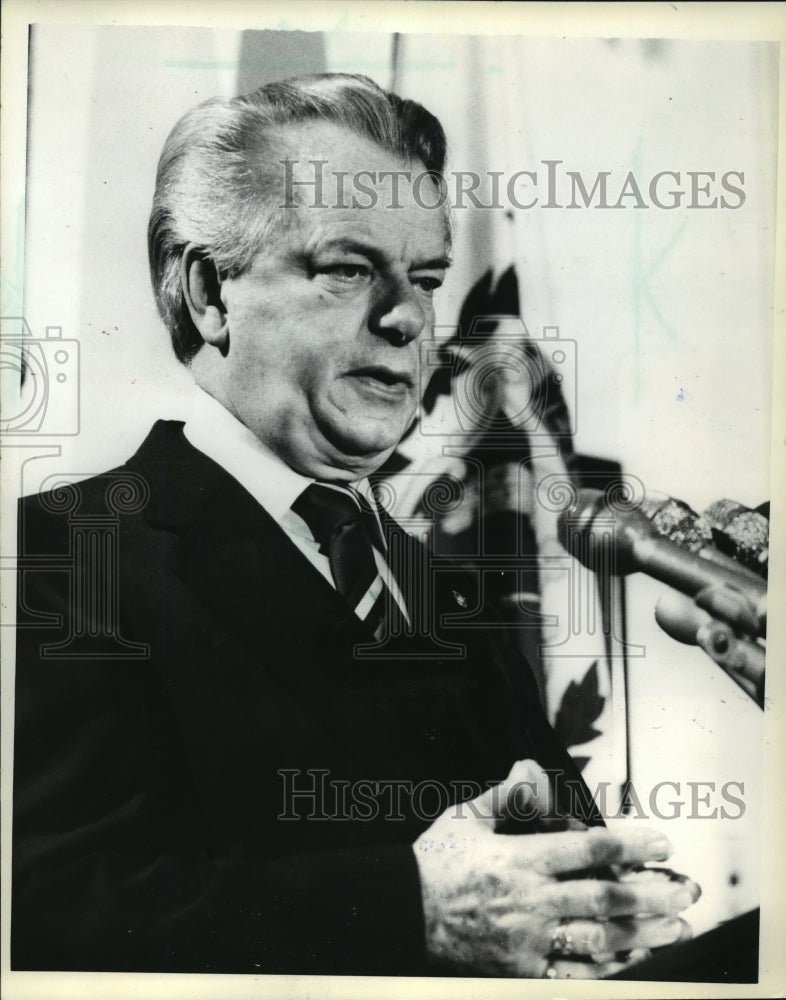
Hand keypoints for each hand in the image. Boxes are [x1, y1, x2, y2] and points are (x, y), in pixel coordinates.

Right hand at [411, 760, 699, 977]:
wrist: (402, 914)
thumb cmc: (435, 862)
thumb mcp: (464, 817)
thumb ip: (504, 797)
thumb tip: (529, 771)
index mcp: (519, 860)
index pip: (587, 851)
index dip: (629, 846)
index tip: (661, 842)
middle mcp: (531, 901)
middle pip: (604, 898)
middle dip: (651, 893)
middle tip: (685, 889)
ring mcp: (529, 941)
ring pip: (598, 938)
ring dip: (643, 933)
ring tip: (676, 928)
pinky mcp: (523, 970)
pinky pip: (575, 974)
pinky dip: (609, 968)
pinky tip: (635, 960)